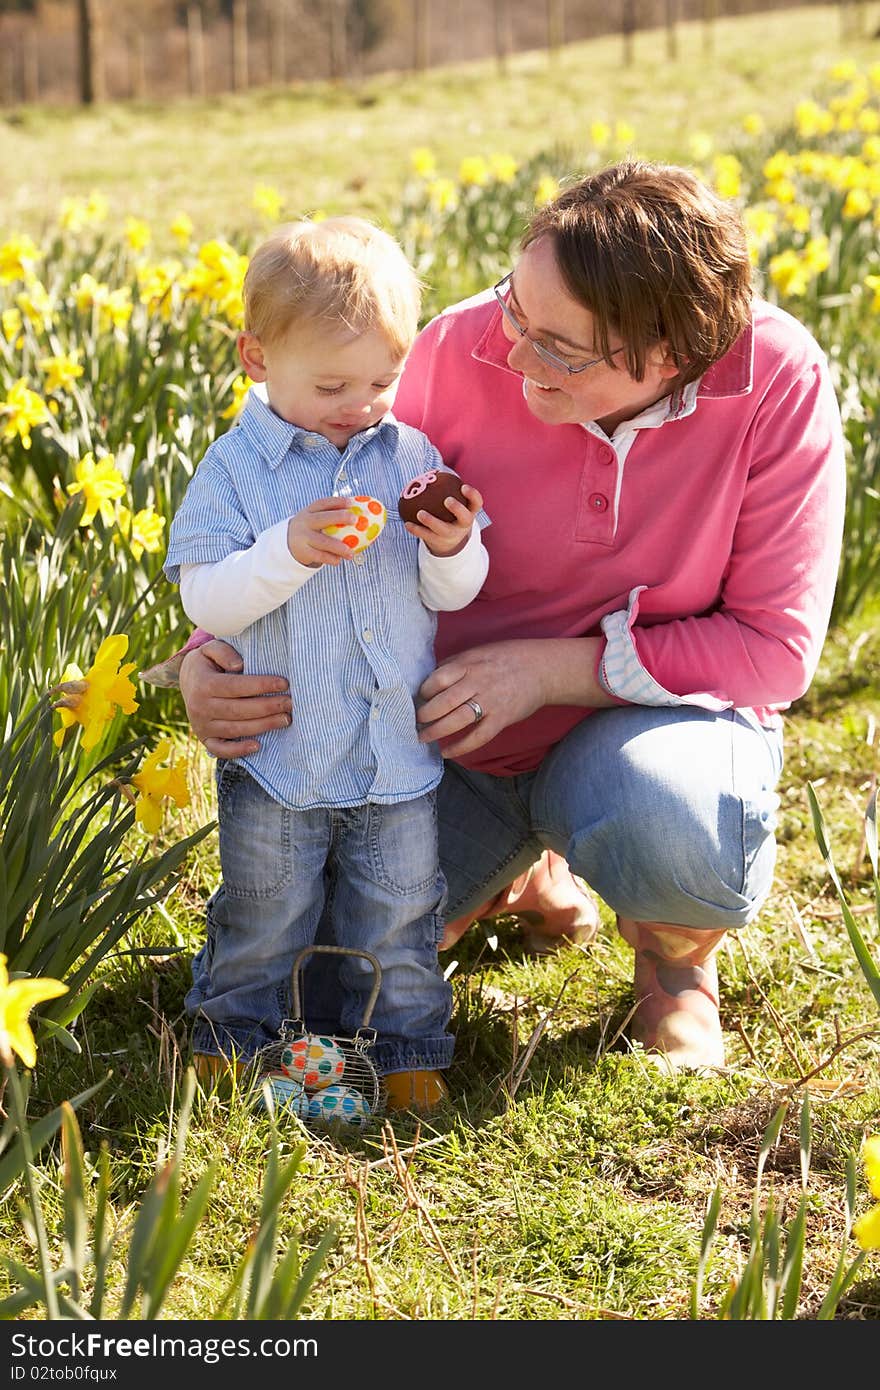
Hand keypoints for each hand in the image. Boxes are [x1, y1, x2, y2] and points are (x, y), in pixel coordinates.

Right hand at [179, 639, 291, 757]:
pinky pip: (221, 750)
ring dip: (263, 726)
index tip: (284, 683)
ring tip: (285, 719)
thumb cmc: (207, 663)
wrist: (188, 680)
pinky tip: (258, 746)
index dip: (261, 685)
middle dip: (268, 707)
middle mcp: (200, 707)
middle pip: (239, 710)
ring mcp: (202, 725)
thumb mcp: (210, 649)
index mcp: (203, 684)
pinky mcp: (205, 739)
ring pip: (235, 729)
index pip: (236, 686)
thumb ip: (223, 652)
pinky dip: (238, 751)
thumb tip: (239, 665)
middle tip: (290, 703)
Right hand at [287, 497, 358, 566]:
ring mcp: (304, 538)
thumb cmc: (309, 529)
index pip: (323, 503)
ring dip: (339, 547)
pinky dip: (331, 558)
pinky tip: (339, 560)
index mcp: (309, 512)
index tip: (351, 502)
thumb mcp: (313, 518)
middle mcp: (305, 523)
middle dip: (339, 517)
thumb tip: (357, 512)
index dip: (337, 502)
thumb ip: (330, 515)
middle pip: (322, 519)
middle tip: (355, 519)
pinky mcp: (304, 552)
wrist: (287, 544)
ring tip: (351, 552)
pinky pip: (320, 556)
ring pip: (323, 542)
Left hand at [404, 483, 482, 557]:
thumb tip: (431, 471)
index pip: (476, 503)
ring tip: (420, 513)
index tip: (463, 486)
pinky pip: (426, 536)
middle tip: (447, 500)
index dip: (472, 495)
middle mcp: (463, 525)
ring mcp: (452, 535)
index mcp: (469, 512)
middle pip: (465, 517)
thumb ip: (447, 490)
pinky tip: (407, 523)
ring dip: (431, 521)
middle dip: (457, 509)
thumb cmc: (451, 514)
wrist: (449, 541)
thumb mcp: (454, 504)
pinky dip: (416, 530)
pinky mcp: (439, 542)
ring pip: (443, 529)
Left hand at [415, 639, 549, 757]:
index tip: (419, 698)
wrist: (542, 669)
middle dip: (425, 714)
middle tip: (417, 721)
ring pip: (457, 720)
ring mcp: (490, 702)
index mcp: (469, 664)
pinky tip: (447, 752)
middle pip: (443, 702)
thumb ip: (455, 664)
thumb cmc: (507, 658)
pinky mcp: (502, 718)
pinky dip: (460, 747)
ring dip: (436, 731)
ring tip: (423, 738)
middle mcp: (477, 683)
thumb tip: (431, 677)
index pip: (437, 680)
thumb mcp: (478, 652)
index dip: (423, 691)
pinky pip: (478, 737)